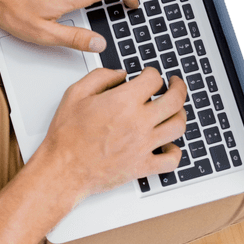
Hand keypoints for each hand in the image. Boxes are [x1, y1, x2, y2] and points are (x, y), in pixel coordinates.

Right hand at [34, 67, 187, 202]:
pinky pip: (171, 160)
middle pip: (175, 100)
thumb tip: (120, 74)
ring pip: (178, 127)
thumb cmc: (66, 136)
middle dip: (178, 87)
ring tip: (176, 111)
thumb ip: (101, 77)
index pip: (154, 80)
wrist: (63, 170)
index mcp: (123, 102)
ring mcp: (143, 146)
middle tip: (175, 85)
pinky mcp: (142, 166)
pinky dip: (175, 151)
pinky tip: (169, 145)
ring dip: (180, 115)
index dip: (153, 73)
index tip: (149, 75)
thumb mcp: (76, 94)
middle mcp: (138, 122)